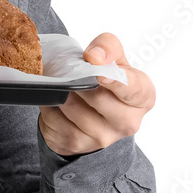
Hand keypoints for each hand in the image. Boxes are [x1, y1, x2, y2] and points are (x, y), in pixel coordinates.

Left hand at [38, 32, 154, 156]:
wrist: (93, 116)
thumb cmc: (108, 84)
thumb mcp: (115, 60)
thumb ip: (109, 47)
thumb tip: (94, 57)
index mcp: (143, 97)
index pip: (133, 88)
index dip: (115, 80)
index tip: (98, 73)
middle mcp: (128, 122)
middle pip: (97, 97)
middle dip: (79, 81)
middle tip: (71, 73)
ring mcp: (102, 138)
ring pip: (71, 107)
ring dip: (61, 91)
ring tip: (64, 86)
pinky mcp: (75, 144)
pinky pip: (53, 118)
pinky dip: (50, 105)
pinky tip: (57, 102)